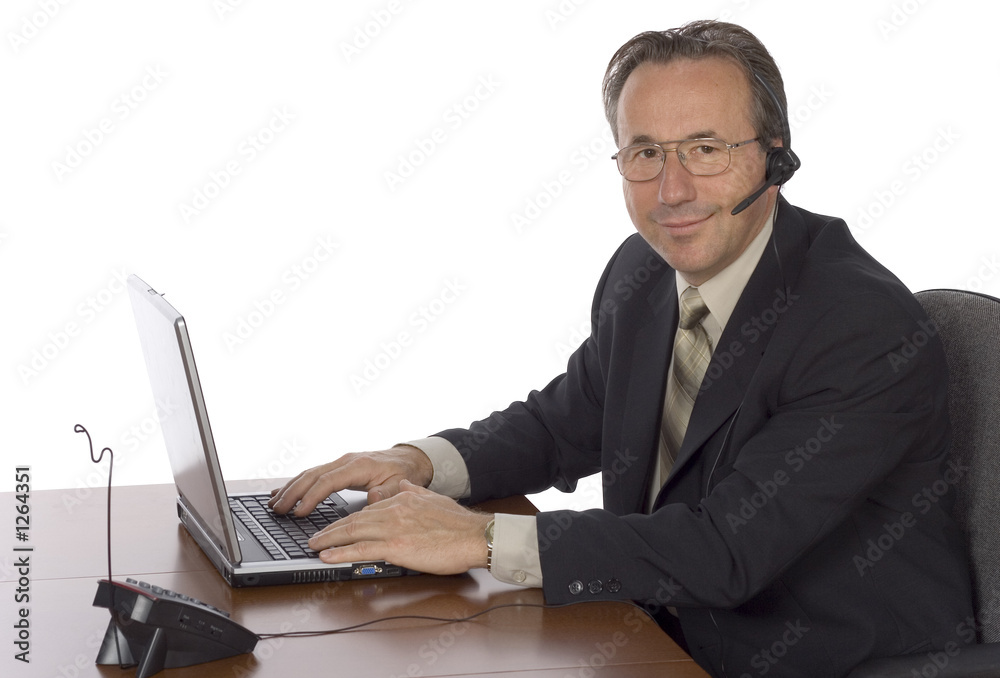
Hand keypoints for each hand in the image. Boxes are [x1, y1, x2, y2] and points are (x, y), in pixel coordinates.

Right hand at [268, 445, 433, 515]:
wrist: (409, 458)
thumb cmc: (404, 471)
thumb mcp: (400, 483)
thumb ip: (387, 493)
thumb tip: (373, 497)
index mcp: (358, 465)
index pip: (328, 481)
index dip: (312, 497)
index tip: (299, 512)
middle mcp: (346, 461)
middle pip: (312, 475)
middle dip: (292, 493)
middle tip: (277, 510)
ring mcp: (341, 462)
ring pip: (309, 473)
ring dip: (290, 488)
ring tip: (273, 503)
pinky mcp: (339, 467)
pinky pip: (314, 474)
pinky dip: (297, 483)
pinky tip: (283, 491)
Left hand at [309, 481, 491, 575]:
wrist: (474, 535)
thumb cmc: (458, 523)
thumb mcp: (433, 498)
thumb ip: (413, 492)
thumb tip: (401, 485)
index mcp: (402, 498)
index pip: (368, 509)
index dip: (349, 519)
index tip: (337, 526)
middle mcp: (394, 510)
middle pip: (354, 519)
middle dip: (331, 529)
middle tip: (315, 537)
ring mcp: (393, 528)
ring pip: (352, 532)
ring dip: (329, 540)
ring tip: (314, 546)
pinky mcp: (396, 547)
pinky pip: (360, 550)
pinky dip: (340, 553)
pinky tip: (327, 557)